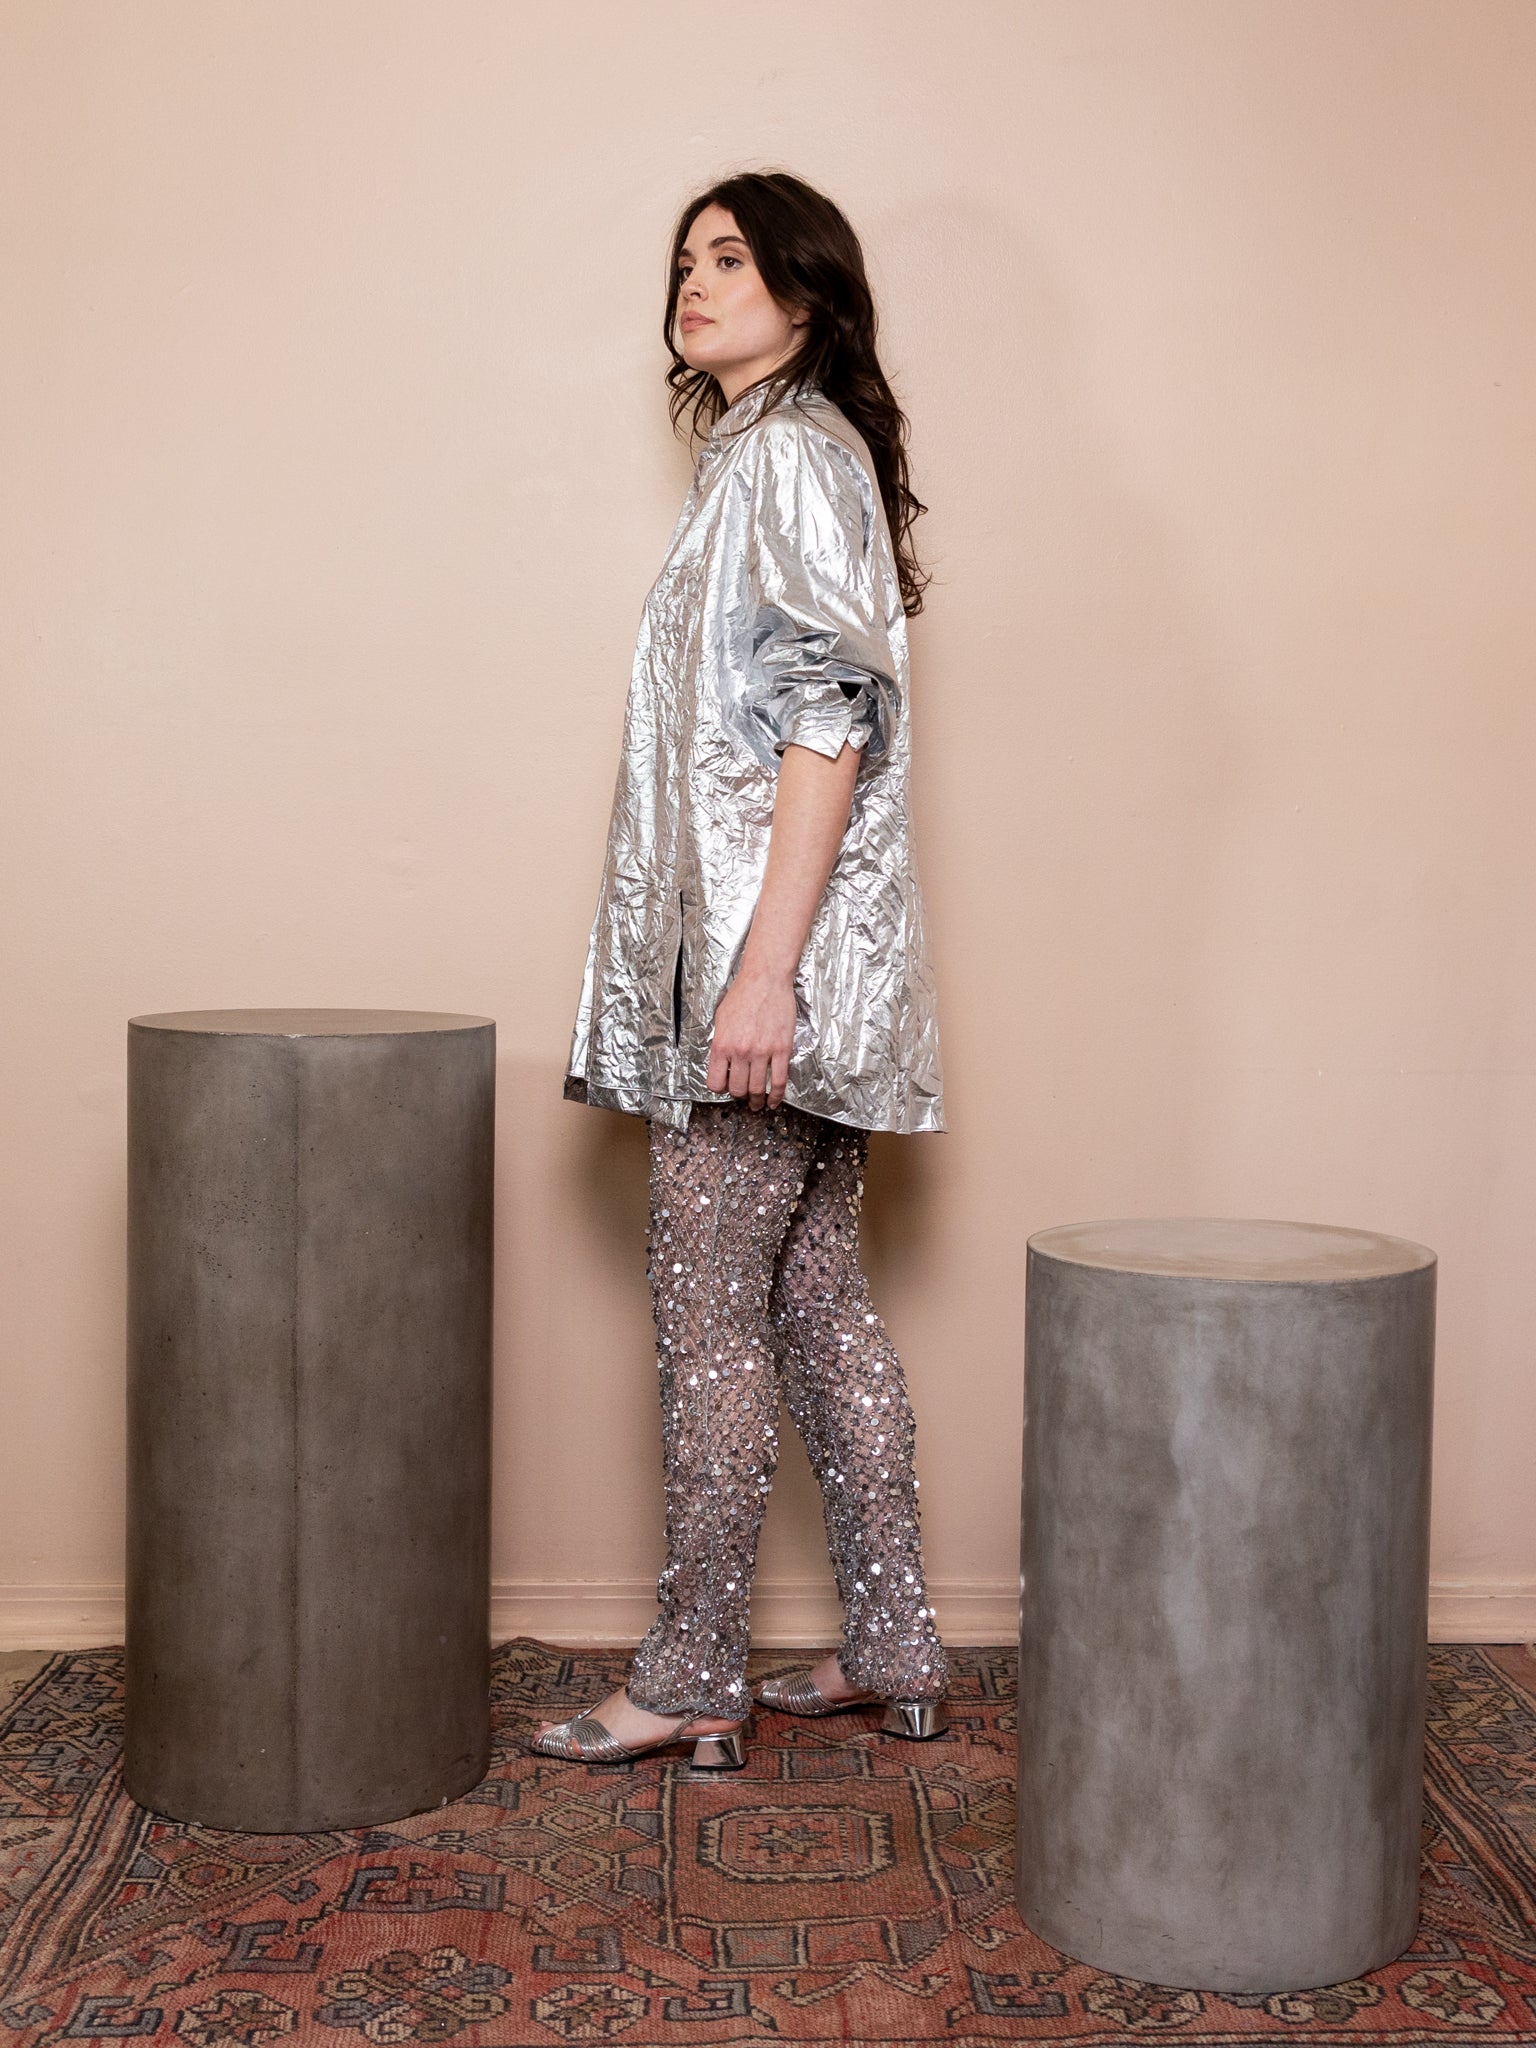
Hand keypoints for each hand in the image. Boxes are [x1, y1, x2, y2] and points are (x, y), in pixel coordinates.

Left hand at [707, 967, 796, 1109]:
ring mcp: (762, 1052)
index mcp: (722, 1045)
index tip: (726, 1088)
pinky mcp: (782, 1050)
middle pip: (737, 1089)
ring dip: (757, 1100)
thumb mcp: (720, 1020)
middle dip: (739, 1096)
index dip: (721, 1089)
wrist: (765, 979)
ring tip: (757, 1103)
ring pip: (758, 1089)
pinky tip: (774, 1101)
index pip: (716, 1083)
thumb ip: (721, 1044)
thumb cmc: (742, 995)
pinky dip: (777, 1096)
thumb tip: (723, 1063)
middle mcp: (741, 1052)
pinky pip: (779, 1080)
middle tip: (743, 1096)